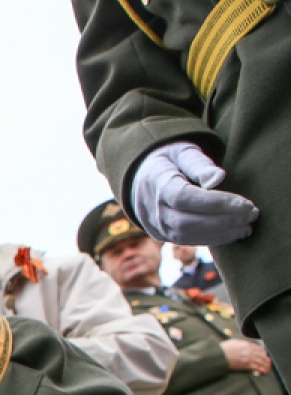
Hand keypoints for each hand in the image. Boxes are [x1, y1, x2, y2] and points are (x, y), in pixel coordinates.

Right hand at [130, 142, 258, 245]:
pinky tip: (232, 233)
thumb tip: (218, 179)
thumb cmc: (170, 160)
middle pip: (187, 222)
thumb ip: (200, 164)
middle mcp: (151, 208)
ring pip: (187, 236)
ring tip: (247, 226)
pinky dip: (211, 239)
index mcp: (156, 183)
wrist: (142, 176)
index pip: (186, 198)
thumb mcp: (184, 152)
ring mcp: (154, 225)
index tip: (246, 204)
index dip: (217, 203)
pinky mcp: (161, 235)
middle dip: (224, 221)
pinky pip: (187, 241)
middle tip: (252, 215)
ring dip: (220, 234)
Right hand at [221, 338, 272, 374]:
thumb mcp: (234, 342)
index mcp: (247, 345)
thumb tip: (244, 345)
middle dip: (266, 360)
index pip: (259, 348)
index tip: (265, 355)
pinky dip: (262, 370)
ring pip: (261, 362)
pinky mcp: (246, 365)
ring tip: (268, 368)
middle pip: (262, 355)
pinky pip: (257, 367)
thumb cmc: (224, 349)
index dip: (263, 353)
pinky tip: (264, 372)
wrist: (220, 355)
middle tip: (269, 363)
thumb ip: (241, 343)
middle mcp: (250, 351)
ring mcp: (249, 358)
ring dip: (266, 365)